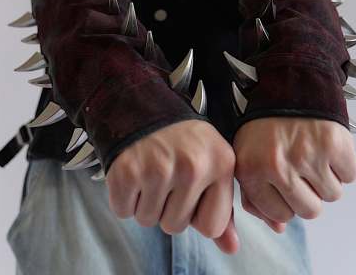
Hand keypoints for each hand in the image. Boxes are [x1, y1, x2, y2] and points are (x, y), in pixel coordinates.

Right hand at [107, 119, 239, 253]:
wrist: (143, 107)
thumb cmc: (182, 141)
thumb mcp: (212, 163)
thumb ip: (222, 208)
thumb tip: (231, 248)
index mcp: (221, 163)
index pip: (212, 226)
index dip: (198, 214)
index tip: (192, 190)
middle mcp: (193, 166)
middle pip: (176, 226)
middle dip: (168, 207)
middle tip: (167, 174)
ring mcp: (158, 168)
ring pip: (149, 221)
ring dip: (145, 202)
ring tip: (150, 170)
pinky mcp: (127, 172)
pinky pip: (124, 211)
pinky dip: (125, 197)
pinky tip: (134, 171)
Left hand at [233, 117, 355, 232]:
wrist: (289, 80)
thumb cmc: (266, 121)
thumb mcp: (247, 154)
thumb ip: (255, 196)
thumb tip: (279, 229)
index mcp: (251, 169)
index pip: (280, 215)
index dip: (286, 200)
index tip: (284, 181)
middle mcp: (278, 166)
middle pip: (309, 211)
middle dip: (309, 192)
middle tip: (301, 165)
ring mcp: (307, 155)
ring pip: (332, 195)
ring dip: (327, 177)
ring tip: (312, 151)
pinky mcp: (333, 144)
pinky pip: (350, 175)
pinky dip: (343, 163)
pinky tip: (326, 145)